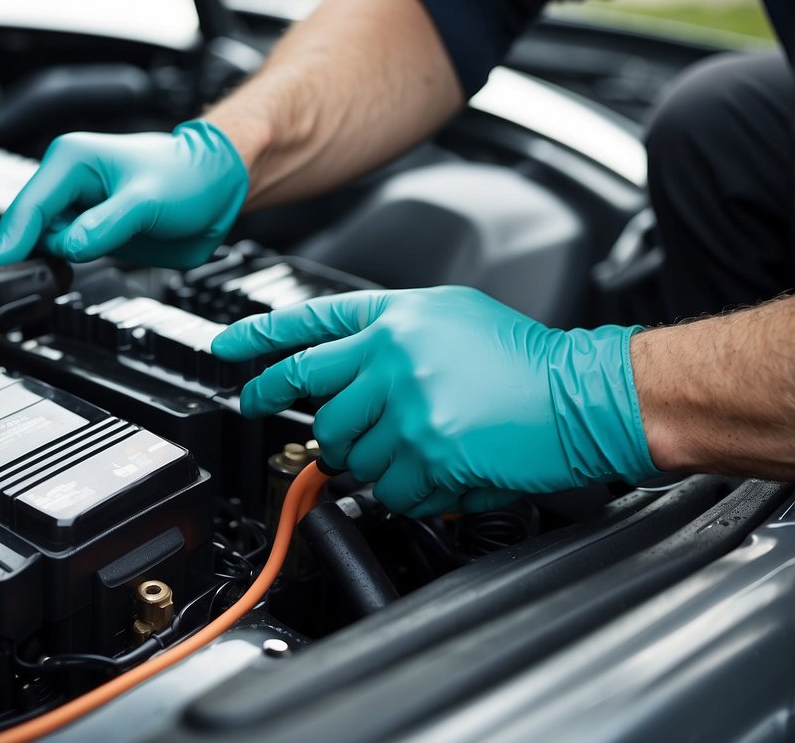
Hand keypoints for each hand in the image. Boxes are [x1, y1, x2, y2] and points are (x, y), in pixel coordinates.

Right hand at [0, 119, 247, 268]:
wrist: (215, 188)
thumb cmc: (188, 177)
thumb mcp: (147, 200)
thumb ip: (107, 224)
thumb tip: (71, 247)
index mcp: (71, 161)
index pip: (29, 205)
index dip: (13, 239)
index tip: (0, 268)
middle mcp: (68, 185)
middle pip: (28, 228)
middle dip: (27, 255)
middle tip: (31, 283)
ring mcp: (78, 211)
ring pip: (44, 245)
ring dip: (48, 264)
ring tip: (59, 276)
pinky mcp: (89, 232)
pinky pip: (63, 255)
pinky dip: (62, 268)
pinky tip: (67, 274)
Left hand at [211, 287, 657, 516]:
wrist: (582, 395)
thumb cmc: (523, 359)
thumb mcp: (449, 319)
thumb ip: (387, 337)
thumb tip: (337, 376)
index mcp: (396, 316)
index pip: (307, 325)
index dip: (258, 340)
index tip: (225, 351)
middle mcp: (393, 354)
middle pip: (316, 402)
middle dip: (324, 425)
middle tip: (332, 430)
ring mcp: (407, 404)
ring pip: (347, 451)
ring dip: (375, 460)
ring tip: (420, 445)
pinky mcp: (427, 451)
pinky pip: (387, 488)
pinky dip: (407, 490)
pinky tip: (439, 469)